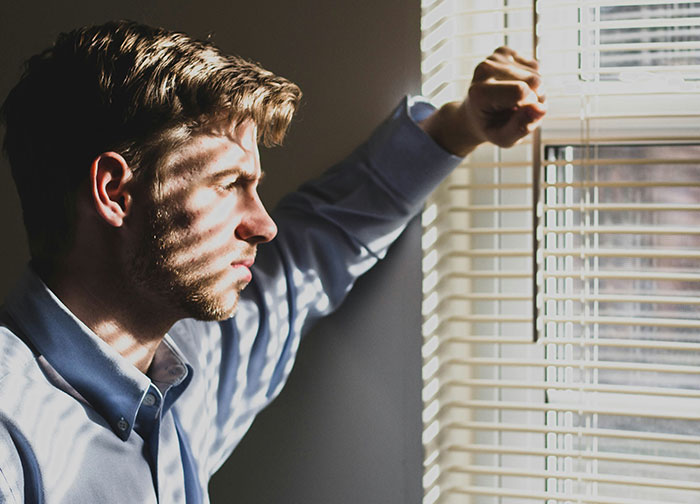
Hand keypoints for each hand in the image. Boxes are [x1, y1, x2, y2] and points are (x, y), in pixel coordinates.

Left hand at [420, 46, 545, 155]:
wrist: (475, 114)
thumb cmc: (490, 127)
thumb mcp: (503, 138)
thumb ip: (521, 128)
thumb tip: (540, 109)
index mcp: (479, 92)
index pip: (521, 91)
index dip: (530, 106)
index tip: (519, 115)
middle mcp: (484, 69)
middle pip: (534, 80)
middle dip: (536, 99)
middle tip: (519, 110)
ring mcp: (493, 58)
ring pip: (536, 73)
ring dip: (534, 91)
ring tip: (516, 101)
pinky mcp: (503, 52)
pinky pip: (534, 66)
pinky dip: (530, 80)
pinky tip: (516, 87)